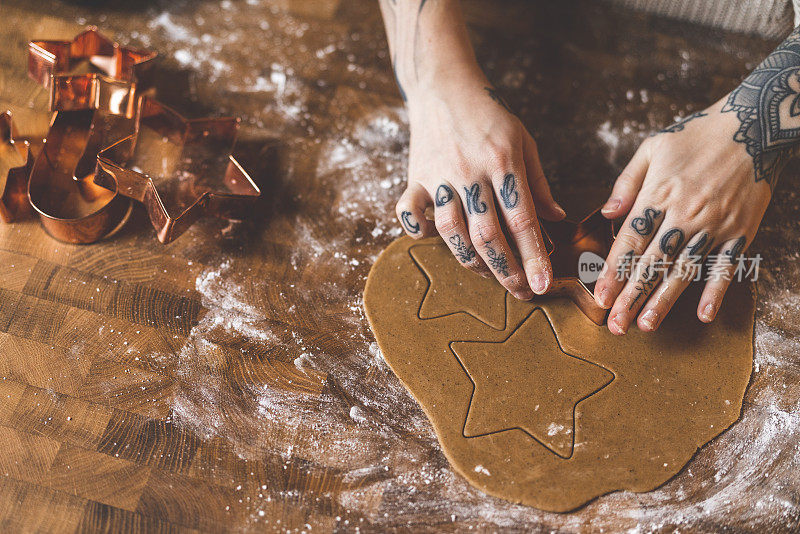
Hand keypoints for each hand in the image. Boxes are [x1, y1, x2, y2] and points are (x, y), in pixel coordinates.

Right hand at [396, 70, 565, 299]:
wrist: (444, 86)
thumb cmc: (489, 115)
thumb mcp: (523, 140)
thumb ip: (538, 183)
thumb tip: (556, 218)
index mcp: (503, 161)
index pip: (522, 219)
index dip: (533, 256)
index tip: (542, 285)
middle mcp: (470, 172)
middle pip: (487, 234)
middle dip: (506, 270)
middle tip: (520, 291)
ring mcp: (440, 176)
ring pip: (452, 232)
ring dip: (471, 261)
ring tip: (489, 272)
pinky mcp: (415, 177)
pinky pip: (410, 214)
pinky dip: (419, 232)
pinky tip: (435, 238)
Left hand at [594, 97, 771, 333]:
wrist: (755, 123)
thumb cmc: (697, 135)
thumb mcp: (653, 147)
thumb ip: (626, 182)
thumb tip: (606, 213)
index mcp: (657, 195)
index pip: (628, 242)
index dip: (612, 272)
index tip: (599, 297)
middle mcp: (683, 215)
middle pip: (652, 264)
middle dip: (630, 297)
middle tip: (615, 325)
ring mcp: (713, 225)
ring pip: (683, 271)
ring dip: (663, 301)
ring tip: (645, 326)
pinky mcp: (740, 231)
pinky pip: (726, 266)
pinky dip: (715, 292)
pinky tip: (702, 314)